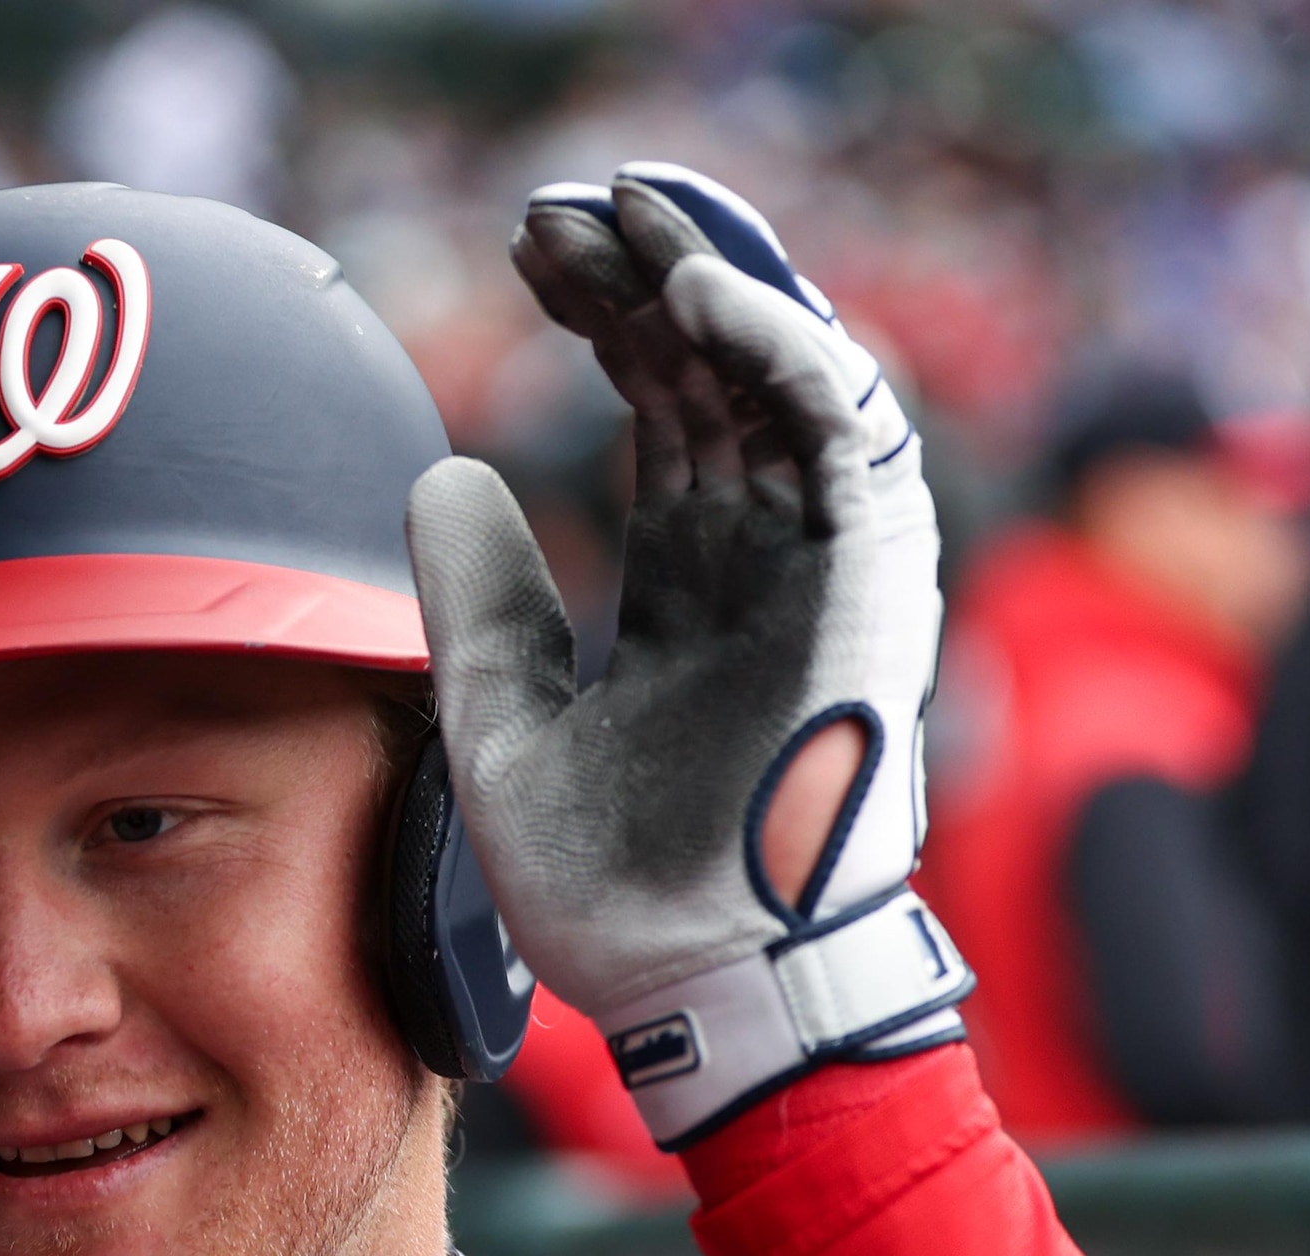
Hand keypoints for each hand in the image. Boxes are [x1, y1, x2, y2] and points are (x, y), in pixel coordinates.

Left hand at [405, 163, 970, 1145]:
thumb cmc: (612, 895)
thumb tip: (444, 470)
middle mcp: (768, 567)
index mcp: (697, 591)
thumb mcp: (502, 720)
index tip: (529, 252)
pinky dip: (782, 352)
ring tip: (632, 217)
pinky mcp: (865, 593)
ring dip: (717, 284)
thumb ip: (483, 598)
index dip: (608, 319)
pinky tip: (700, 294)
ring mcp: (822, 576)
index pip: (665, 412)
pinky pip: (846, 437)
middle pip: (722, 376)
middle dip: (650, 277)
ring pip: (789, 381)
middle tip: (568, 209)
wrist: (693, 993)